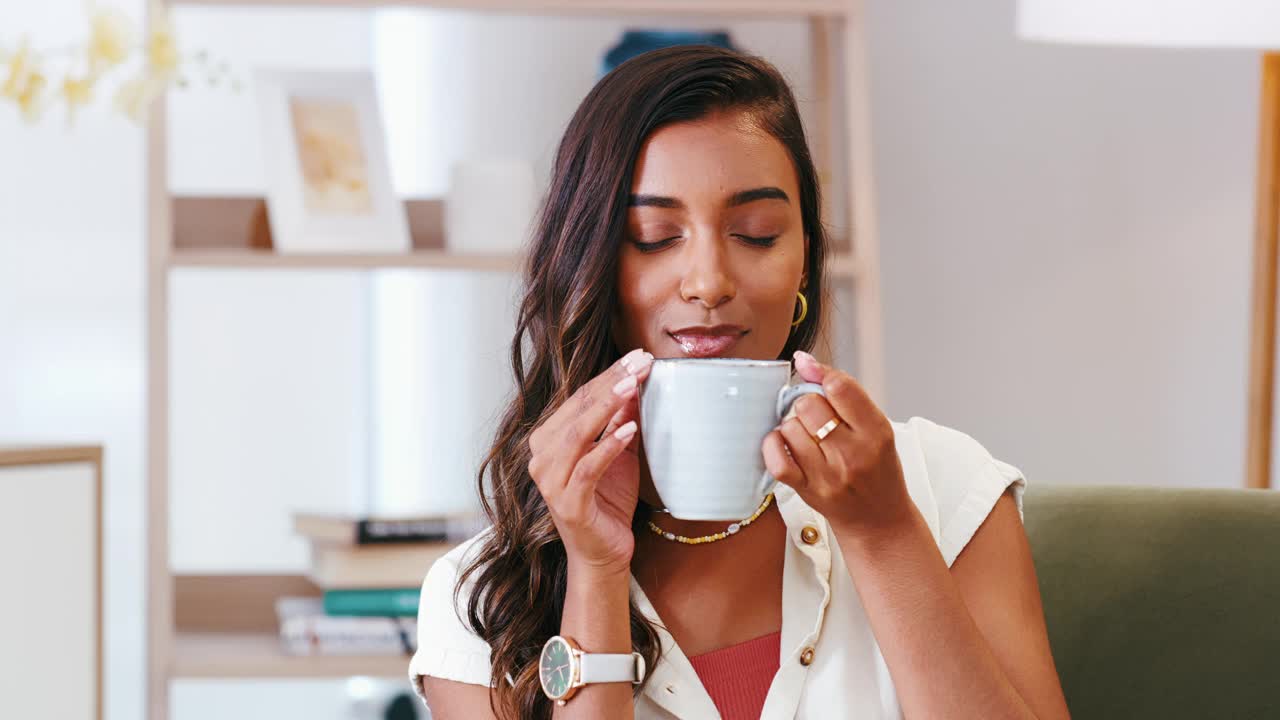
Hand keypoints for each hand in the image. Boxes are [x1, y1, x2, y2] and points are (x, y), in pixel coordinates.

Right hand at [527, 347, 653, 574]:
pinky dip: (608, 446)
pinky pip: (587, 468)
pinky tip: (629, 429)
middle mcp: (542, 457)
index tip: (639, 357)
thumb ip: (622, 421)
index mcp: (549, 440)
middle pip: (578, 409)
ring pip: (578, 433)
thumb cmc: (608, 501)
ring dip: (607, 406)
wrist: (604, 553)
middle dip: (612, 382)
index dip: (609, 375)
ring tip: (634, 385)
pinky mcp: (568, 503)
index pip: (579, 398)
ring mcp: (551, 481)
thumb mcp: (620, 453)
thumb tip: (637, 384)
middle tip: (641, 362)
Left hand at [761, 350, 915, 537]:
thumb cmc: (877, 469)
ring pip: (790, 427)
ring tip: (808, 436)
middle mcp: (853, 453)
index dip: (820, 373)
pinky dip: (774, 446)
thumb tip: (803, 360)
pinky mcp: (807, 491)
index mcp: (876, 432)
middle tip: (817, 416)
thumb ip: (845, 395)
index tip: (811, 371)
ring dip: (793, 426)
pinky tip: (784, 443)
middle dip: (808, 403)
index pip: (840, 387)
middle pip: (809, 404)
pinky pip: (777, 459)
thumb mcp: (876, 428)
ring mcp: (828, 474)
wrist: (879, 520)